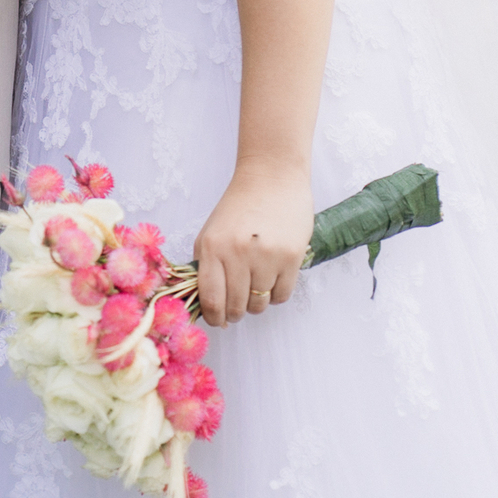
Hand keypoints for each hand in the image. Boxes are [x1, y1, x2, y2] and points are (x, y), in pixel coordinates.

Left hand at [193, 159, 313, 327]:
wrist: (272, 177)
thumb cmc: (239, 208)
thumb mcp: (211, 233)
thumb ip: (206, 268)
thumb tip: (208, 308)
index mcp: (212, 246)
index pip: (211, 300)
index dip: (215, 317)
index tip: (219, 319)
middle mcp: (237, 252)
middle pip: (236, 307)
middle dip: (236, 310)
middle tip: (239, 300)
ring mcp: (266, 256)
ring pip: (260, 305)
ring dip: (258, 300)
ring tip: (257, 278)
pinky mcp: (291, 257)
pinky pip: (282, 296)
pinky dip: (277, 292)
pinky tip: (273, 272)